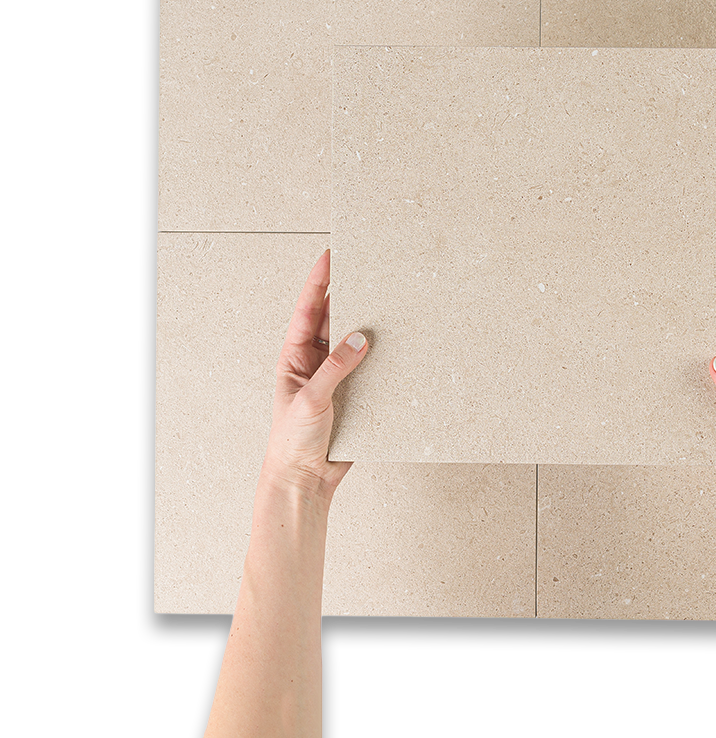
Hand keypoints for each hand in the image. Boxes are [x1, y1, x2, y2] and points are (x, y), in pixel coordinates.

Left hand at [263, 249, 367, 496]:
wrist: (305, 481)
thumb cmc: (293, 441)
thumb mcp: (311, 399)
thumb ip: (335, 368)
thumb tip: (360, 338)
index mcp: (295, 357)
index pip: (308, 311)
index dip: (319, 282)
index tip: (330, 256)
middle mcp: (317, 362)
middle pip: (335, 319)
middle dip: (351, 295)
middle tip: (368, 269)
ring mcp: (338, 378)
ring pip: (356, 343)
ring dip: (371, 326)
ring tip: (390, 302)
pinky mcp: (356, 395)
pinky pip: (373, 370)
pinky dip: (385, 358)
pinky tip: (400, 347)